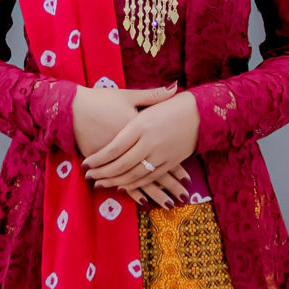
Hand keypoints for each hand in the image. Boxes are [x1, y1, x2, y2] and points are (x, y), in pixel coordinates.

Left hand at [84, 89, 199, 202]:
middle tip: (89, 177)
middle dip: (103, 174)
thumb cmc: (170, 105)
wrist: (202, 113)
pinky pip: (150, 178)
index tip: (86, 163)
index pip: (114, 148)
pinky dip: (136, 185)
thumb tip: (104, 101)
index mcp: (141, 125)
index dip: (98, 159)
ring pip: (134, 175)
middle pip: (122, 165)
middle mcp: (150, 142)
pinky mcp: (170, 162)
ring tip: (101, 184)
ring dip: (116, 182)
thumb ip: (125, 112)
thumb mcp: (147, 102)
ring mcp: (161, 155)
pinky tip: (124, 187)